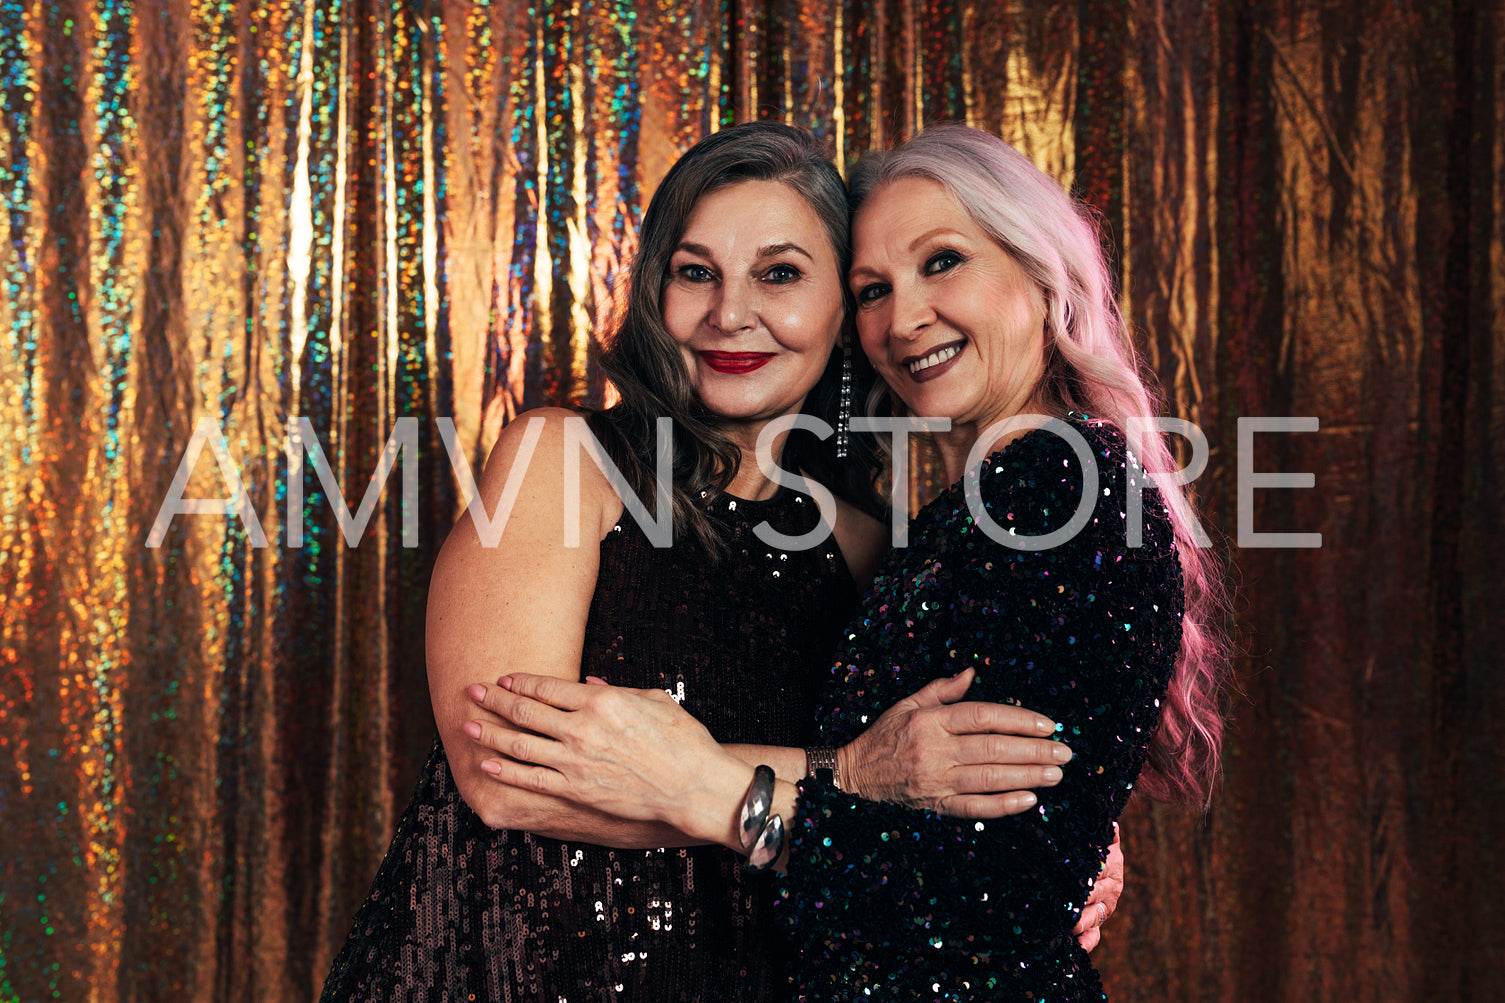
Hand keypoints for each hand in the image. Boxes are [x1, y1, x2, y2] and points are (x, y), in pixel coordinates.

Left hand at [462, 673, 748, 841]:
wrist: (695, 786)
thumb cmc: (683, 740)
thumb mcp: (654, 700)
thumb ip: (617, 690)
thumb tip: (589, 683)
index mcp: (602, 701)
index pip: (548, 687)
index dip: (521, 681)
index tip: (503, 678)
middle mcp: (582, 728)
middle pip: (526, 710)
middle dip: (494, 700)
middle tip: (471, 691)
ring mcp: (576, 761)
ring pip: (521, 744)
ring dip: (491, 734)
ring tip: (467, 726)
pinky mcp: (576, 790)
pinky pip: (532, 779)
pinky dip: (506, 771)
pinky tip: (487, 765)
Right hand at [838, 668, 1071, 817]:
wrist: (856, 773)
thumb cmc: (885, 734)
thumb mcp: (908, 703)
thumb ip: (942, 689)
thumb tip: (972, 672)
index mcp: (930, 720)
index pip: (982, 716)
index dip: (1017, 719)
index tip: (1047, 724)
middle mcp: (934, 750)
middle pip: (992, 749)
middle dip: (1033, 751)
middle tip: (1063, 753)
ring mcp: (936, 780)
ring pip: (988, 778)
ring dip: (1027, 776)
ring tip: (1056, 774)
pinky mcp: (936, 804)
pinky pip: (974, 808)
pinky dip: (1003, 805)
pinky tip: (1029, 801)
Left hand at [1073, 823, 1123, 951]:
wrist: (1093, 858)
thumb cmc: (1086, 844)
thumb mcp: (1095, 836)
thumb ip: (1104, 833)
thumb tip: (1112, 824)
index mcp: (1112, 864)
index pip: (1101, 869)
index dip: (1089, 874)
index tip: (1076, 877)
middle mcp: (1111, 887)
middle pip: (1095, 895)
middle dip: (1080, 900)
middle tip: (1065, 905)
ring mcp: (1104, 907)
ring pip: (1095, 916)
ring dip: (1082, 922)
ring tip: (1069, 926)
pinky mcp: (1097, 923)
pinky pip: (1095, 935)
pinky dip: (1087, 942)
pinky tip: (1077, 945)